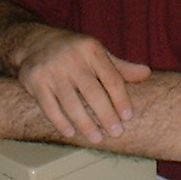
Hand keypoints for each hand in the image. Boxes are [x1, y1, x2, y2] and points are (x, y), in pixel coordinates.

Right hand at [15, 28, 150, 143]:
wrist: (33, 41)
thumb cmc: (73, 50)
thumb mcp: (97, 52)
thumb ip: (120, 67)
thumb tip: (147, 74)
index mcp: (91, 49)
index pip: (111, 78)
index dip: (121, 99)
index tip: (128, 117)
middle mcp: (72, 58)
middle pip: (93, 92)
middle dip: (106, 115)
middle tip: (116, 133)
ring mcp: (52, 70)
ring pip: (71, 103)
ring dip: (85, 124)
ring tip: (96, 138)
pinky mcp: (34, 81)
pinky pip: (49, 107)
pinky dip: (61, 122)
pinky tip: (71, 133)